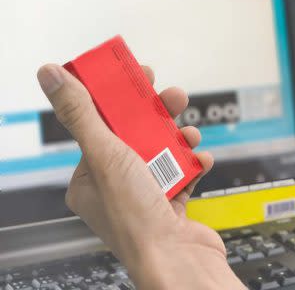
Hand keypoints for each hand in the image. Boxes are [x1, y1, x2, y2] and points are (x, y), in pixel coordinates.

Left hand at [37, 64, 244, 289]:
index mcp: (89, 181)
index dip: (117, 100)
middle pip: (136, 136)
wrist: (179, 261)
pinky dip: (195, 163)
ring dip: (180, 139)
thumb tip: (52, 76)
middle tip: (172, 96)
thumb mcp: (105, 155)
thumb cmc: (136, 219)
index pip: (100, 128)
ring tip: (190, 133)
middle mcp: (116, 189)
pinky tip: (201, 160)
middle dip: (157, 115)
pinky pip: (185, 173)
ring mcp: (147, 197)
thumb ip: (82, 113)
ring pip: (164, 152)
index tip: (134, 77)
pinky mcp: (174, 204)